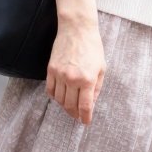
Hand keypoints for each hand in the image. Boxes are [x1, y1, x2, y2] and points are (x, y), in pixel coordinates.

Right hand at [46, 0, 104, 124]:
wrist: (77, 29)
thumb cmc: (92, 47)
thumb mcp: (101, 68)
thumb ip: (96, 87)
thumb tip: (91, 103)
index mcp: (87, 79)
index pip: (85, 107)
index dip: (85, 117)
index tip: (85, 122)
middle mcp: (72, 79)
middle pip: (70, 106)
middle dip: (75, 114)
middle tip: (78, 116)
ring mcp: (59, 74)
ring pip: (59, 100)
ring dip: (65, 106)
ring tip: (70, 106)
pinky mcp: (50, 69)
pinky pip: (50, 90)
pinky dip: (55, 96)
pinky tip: (60, 96)